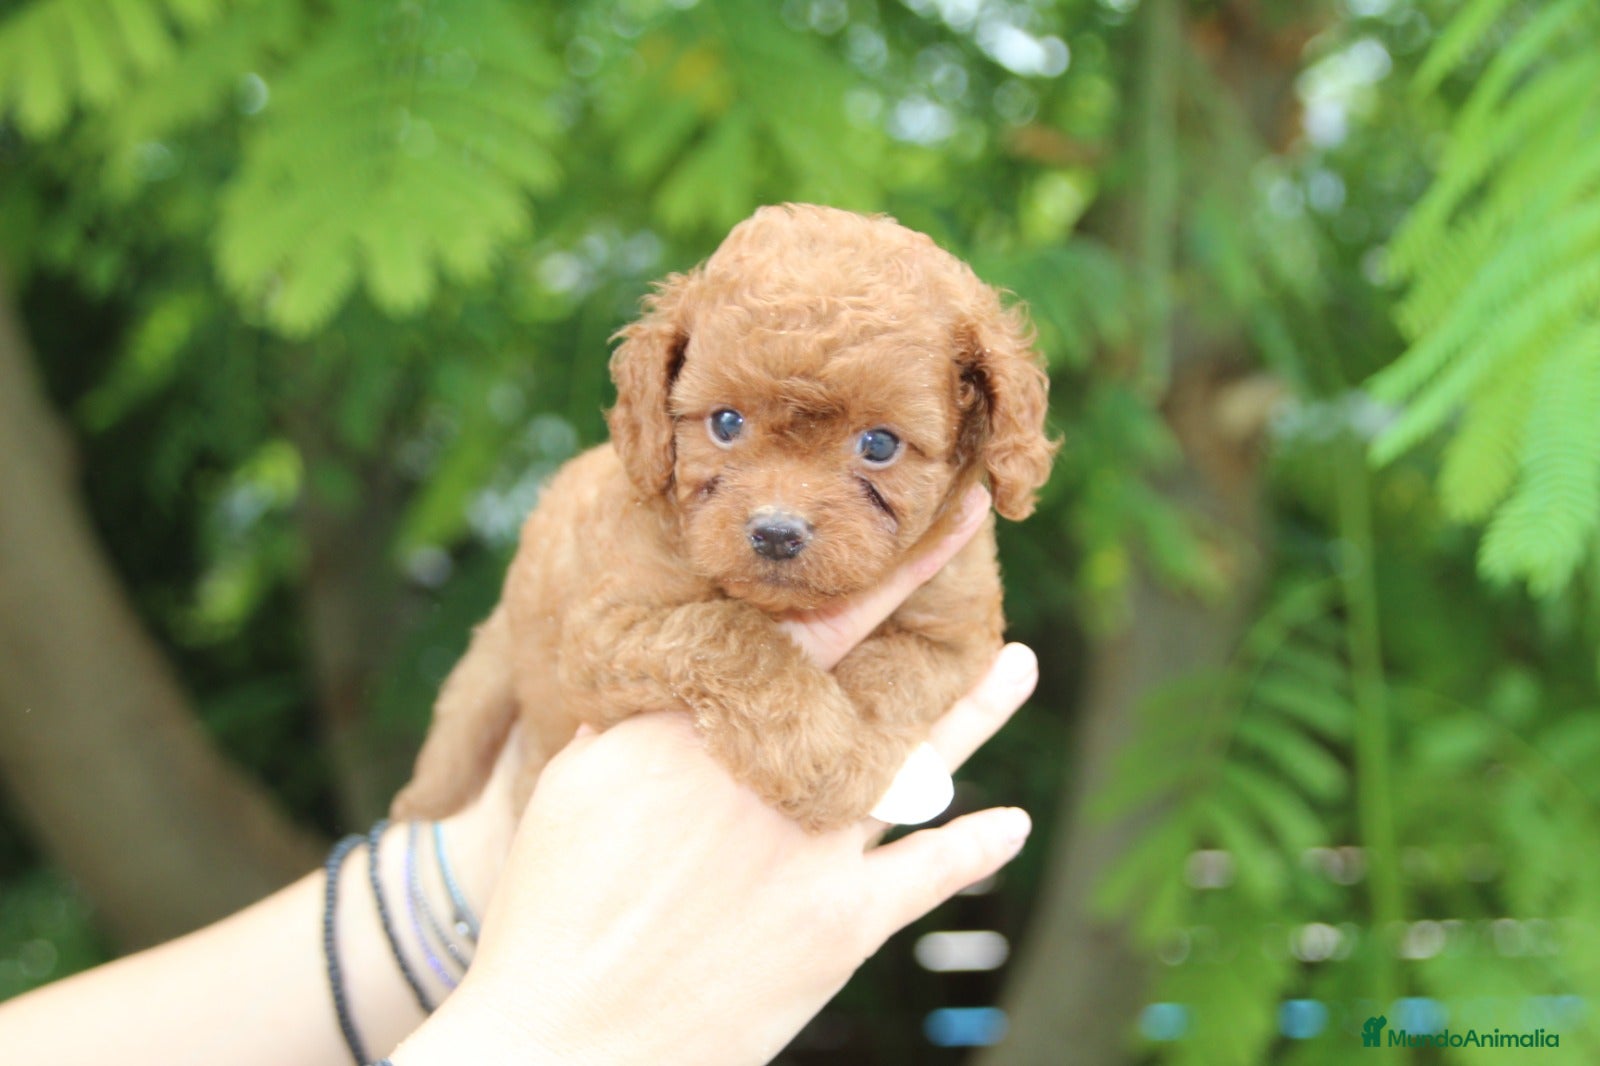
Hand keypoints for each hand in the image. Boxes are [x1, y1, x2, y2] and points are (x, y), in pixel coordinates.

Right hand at [436, 484, 995, 907]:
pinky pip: (927, 876)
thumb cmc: (549, 914)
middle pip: (881, 678)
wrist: (568, 1041)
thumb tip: (657, 697)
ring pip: (925, 762)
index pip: (816, 623)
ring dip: (979, 713)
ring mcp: (823, 848)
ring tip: (1022, 665)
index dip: (884, 566)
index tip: (935, 516)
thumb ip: (630, 730)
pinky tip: (1010, 824)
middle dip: (936, 613)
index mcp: (711, 726)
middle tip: (976, 552)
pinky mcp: (844, 927)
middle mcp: (783, 771)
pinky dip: (974, 847)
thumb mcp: (572, 791)